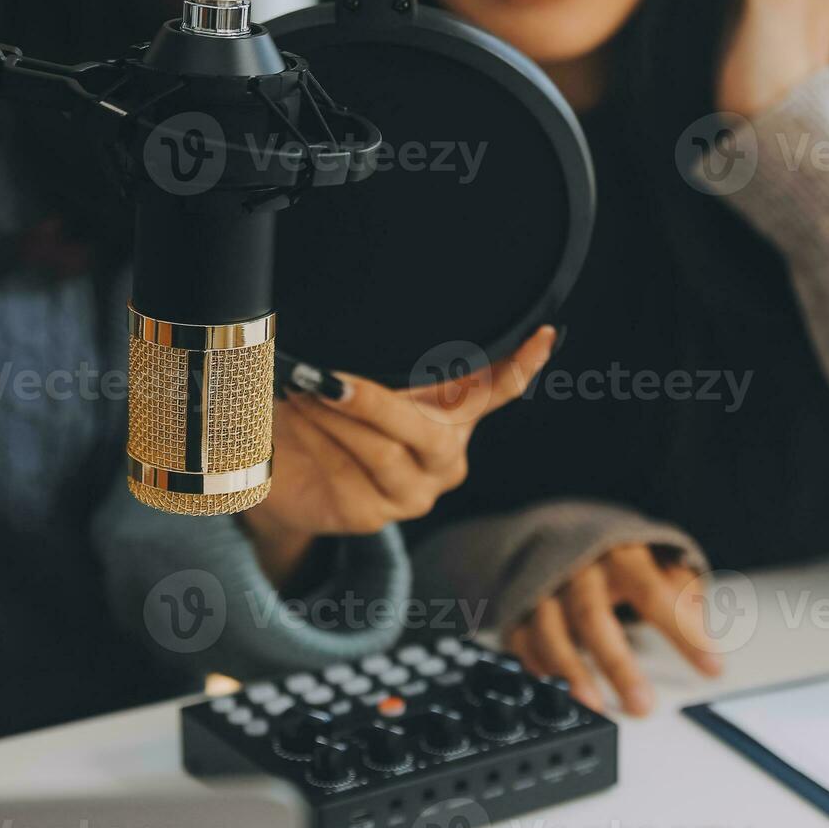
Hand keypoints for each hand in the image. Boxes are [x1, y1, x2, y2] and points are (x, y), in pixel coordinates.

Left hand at [241, 327, 558, 577]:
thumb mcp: (354, 376)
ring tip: (299, 390)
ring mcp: (413, 492)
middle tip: (327, 378)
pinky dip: (320, 443)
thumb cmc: (324, 408)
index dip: (522, 364)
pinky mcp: (374, 515)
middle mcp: (444, 456)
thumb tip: (374, 312)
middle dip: (374, 403)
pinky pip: (349, 476)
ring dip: (335, 420)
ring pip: (383, 454)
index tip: (545, 334)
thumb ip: (380, 356)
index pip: (497, 389)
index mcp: (453, 414)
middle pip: (427, 432)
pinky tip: (298, 423)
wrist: (283, 467)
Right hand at [507, 544, 721, 716]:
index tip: (712, 668)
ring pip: (550, 631)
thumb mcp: (659, 557)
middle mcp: (576, 570)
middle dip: (617, 663)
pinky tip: (561, 693)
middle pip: (593, 616)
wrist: (559, 532)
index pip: (653, 592)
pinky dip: (538, 669)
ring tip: (595, 706)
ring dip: (571, 672)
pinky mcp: (520, 610)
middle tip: (642, 704)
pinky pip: (523, 642)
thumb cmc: (617, 555)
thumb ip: (682, 588)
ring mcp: (543, 590)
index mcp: (619, 553)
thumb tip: (698, 623)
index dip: (682, 631)